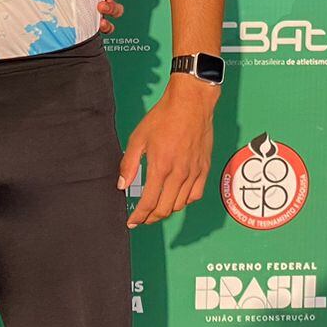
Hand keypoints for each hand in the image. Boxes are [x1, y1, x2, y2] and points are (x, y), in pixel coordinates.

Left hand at [119, 80, 216, 226]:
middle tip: (141, 219)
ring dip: (167, 211)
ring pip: (181, 204)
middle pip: (166, 208)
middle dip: (151, 218)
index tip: (132, 222)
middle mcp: (180, 174)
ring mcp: (194, 172)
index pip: (149, 202)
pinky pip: (196, 194)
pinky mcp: (205, 169)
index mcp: (161, 167)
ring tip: (156, 210)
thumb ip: (129, 164)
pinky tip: (176, 198)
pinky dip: (185, 201)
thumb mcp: (138, 138)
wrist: (191, 104)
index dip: (139, 216)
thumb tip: (122, 185)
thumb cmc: (162, 118)